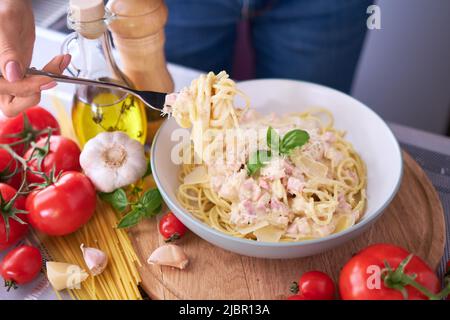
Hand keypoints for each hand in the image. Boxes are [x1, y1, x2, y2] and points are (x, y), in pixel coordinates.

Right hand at [0, 0, 70, 116]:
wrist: (11, 7)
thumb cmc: (3, 11)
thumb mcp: (4, 29)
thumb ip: (7, 52)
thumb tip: (12, 75)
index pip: (7, 90)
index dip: (28, 87)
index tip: (48, 78)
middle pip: (13, 105)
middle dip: (36, 91)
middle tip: (53, 75)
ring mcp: (7, 81)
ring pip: (26, 99)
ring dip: (46, 84)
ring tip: (58, 62)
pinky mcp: (20, 77)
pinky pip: (35, 87)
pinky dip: (50, 76)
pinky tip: (59, 61)